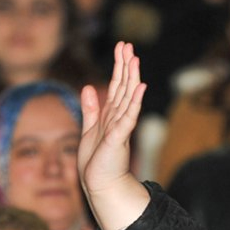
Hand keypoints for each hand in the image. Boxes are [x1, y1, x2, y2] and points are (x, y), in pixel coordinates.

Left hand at [78, 41, 149, 229]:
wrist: (99, 185)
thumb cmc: (95, 163)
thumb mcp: (89, 130)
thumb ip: (90, 110)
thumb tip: (89, 88)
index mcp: (110, 116)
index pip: (116, 87)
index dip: (119, 67)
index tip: (122, 48)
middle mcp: (118, 119)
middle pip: (123, 87)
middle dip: (125, 66)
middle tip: (128, 44)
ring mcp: (120, 128)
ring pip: (127, 98)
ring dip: (131, 78)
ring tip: (135, 59)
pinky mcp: (118, 138)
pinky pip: (127, 117)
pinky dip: (133, 102)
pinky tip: (139, 88)